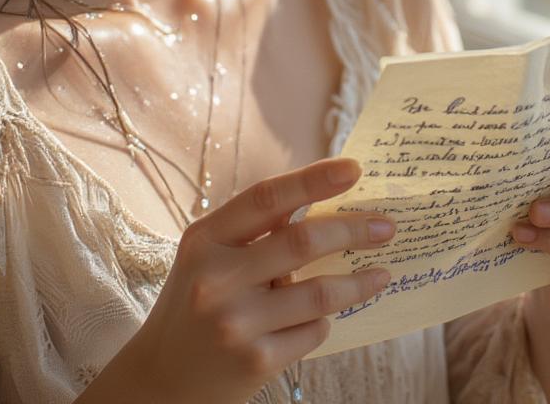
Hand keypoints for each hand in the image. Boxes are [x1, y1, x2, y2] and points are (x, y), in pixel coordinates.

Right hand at [120, 158, 393, 403]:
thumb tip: (321, 200)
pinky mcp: (256, 362)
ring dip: (359, 281)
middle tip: (388, 226)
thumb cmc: (194, 305)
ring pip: (319, 292)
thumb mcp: (208, 256)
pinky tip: (327, 316)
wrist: (161, 381)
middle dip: (353, 230)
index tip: (354, 168)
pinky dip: (325, 320)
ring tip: (382, 272)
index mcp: (204, 239)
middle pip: (302, 242)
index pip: (266, 198)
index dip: (313, 179)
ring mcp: (237, 323)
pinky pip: (313, 331)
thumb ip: (253, 230)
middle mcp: (217, 278)